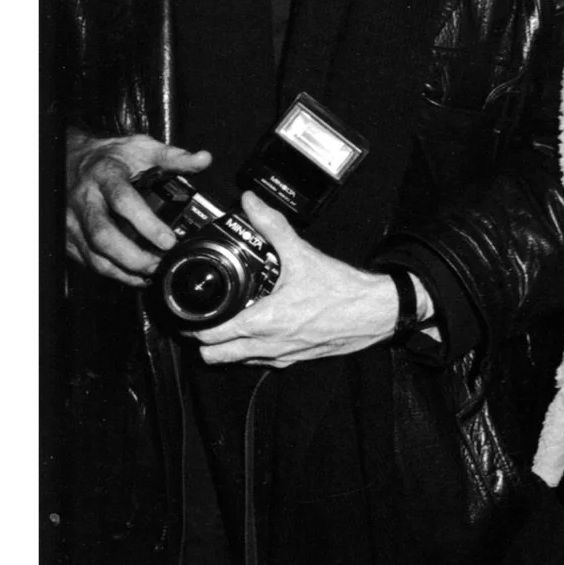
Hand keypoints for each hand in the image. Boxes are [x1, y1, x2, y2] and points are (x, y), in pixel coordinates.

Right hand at [64, 131, 210, 284]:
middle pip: (103, 235)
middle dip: (133, 257)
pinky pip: (88, 261)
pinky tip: (133, 275)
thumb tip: (203, 160)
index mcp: (105, 175)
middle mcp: (85, 199)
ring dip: (123, 270)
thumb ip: (173, 157)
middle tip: (159, 263)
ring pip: (94, 254)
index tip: (168, 240)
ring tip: (150, 273)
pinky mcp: (68, 236)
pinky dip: (112, 273)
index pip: (123, 201)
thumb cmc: (108, 156)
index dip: (146, 224)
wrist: (71, 159)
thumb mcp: (141, 148)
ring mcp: (73, 220)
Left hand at [186, 195, 401, 366]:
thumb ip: (272, 226)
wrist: (376, 312)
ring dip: (226, 346)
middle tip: (202, 318)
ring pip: (237, 362)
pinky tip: (258, 328)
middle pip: (216, 357)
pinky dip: (252, 349)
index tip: (187, 313)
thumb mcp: (302, 253)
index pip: (211, 336)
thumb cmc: (342, 290)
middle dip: (204, 341)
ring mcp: (282, 356)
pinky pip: (262, 361)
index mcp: (264, 322)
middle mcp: (269, 346)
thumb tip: (251, 203)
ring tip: (225, 321)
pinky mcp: (296, 359)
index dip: (193, 326)